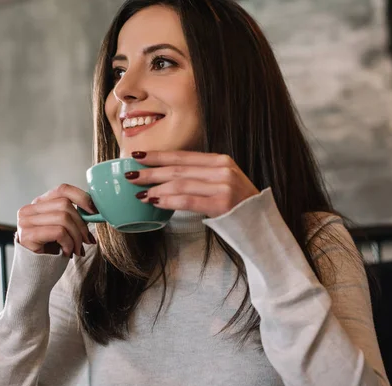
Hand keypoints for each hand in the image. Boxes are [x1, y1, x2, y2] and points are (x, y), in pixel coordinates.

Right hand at [16, 184, 96, 256]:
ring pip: (64, 218)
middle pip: (65, 205)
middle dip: (81, 224)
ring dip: (77, 237)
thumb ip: (73, 216)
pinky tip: (67, 253)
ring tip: (77, 250)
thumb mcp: (64, 229)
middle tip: (87, 240)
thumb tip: (95, 210)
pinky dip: (69, 244)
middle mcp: (29, 209)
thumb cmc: (52, 251)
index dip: (82, 197)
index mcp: (39, 204)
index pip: (62, 190)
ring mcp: (25, 222)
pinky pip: (59, 232)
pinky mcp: (27, 235)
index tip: (95, 211)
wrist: (37, 274)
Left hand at [126, 151, 259, 217]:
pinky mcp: (222, 203)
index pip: (183, 156)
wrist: (261, 224)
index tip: (137, 155)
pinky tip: (156, 201)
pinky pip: (188, 200)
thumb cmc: (238, 205)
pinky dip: (169, 200)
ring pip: (181, 183)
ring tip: (140, 192)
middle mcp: (222, 169)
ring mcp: (223, 186)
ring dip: (157, 187)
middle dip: (151, 171)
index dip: (158, 155)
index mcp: (220, 160)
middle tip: (130, 175)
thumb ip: (201, 176)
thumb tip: (167, 176)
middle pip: (178, 168)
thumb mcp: (222, 182)